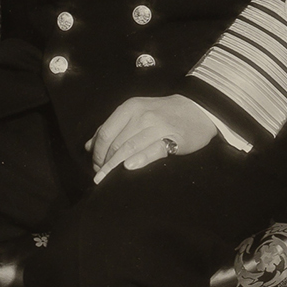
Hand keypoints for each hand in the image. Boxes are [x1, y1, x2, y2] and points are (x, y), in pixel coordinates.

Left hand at [88, 95, 218, 183]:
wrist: (197, 108)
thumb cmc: (162, 112)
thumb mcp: (135, 112)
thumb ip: (112, 127)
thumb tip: (89, 145)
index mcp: (129, 108)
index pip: (105, 133)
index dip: (97, 151)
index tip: (94, 164)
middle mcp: (141, 115)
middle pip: (116, 143)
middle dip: (105, 162)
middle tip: (100, 175)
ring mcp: (157, 126)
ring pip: (129, 148)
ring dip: (115, 165)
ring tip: (107, 178)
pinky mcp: (173, 138)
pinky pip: (153, 150)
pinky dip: (139, 159)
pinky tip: (129, 168)